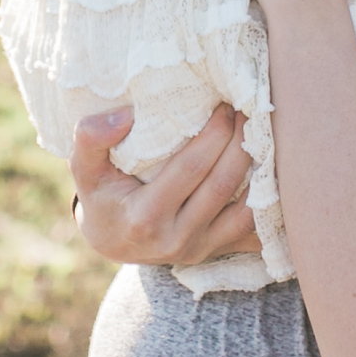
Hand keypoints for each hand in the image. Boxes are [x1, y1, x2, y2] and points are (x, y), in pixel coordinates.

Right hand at [69, 104, 258, 265]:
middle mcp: (175, 239)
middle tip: (248, 110)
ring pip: (245, 209)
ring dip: (260, 169)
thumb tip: (124, 116)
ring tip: (263, 134)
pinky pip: (252, 229)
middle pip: (222, 185)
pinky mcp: (216, 251)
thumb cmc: (102, 196)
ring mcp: (199, 249)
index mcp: (144, 218)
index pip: (190, 169)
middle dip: (241, 143)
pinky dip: (267, 200)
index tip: (224, 105)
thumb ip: (90, 139)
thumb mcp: (84, 169)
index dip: (213, 134)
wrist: (112, 241)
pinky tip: (272, 170)